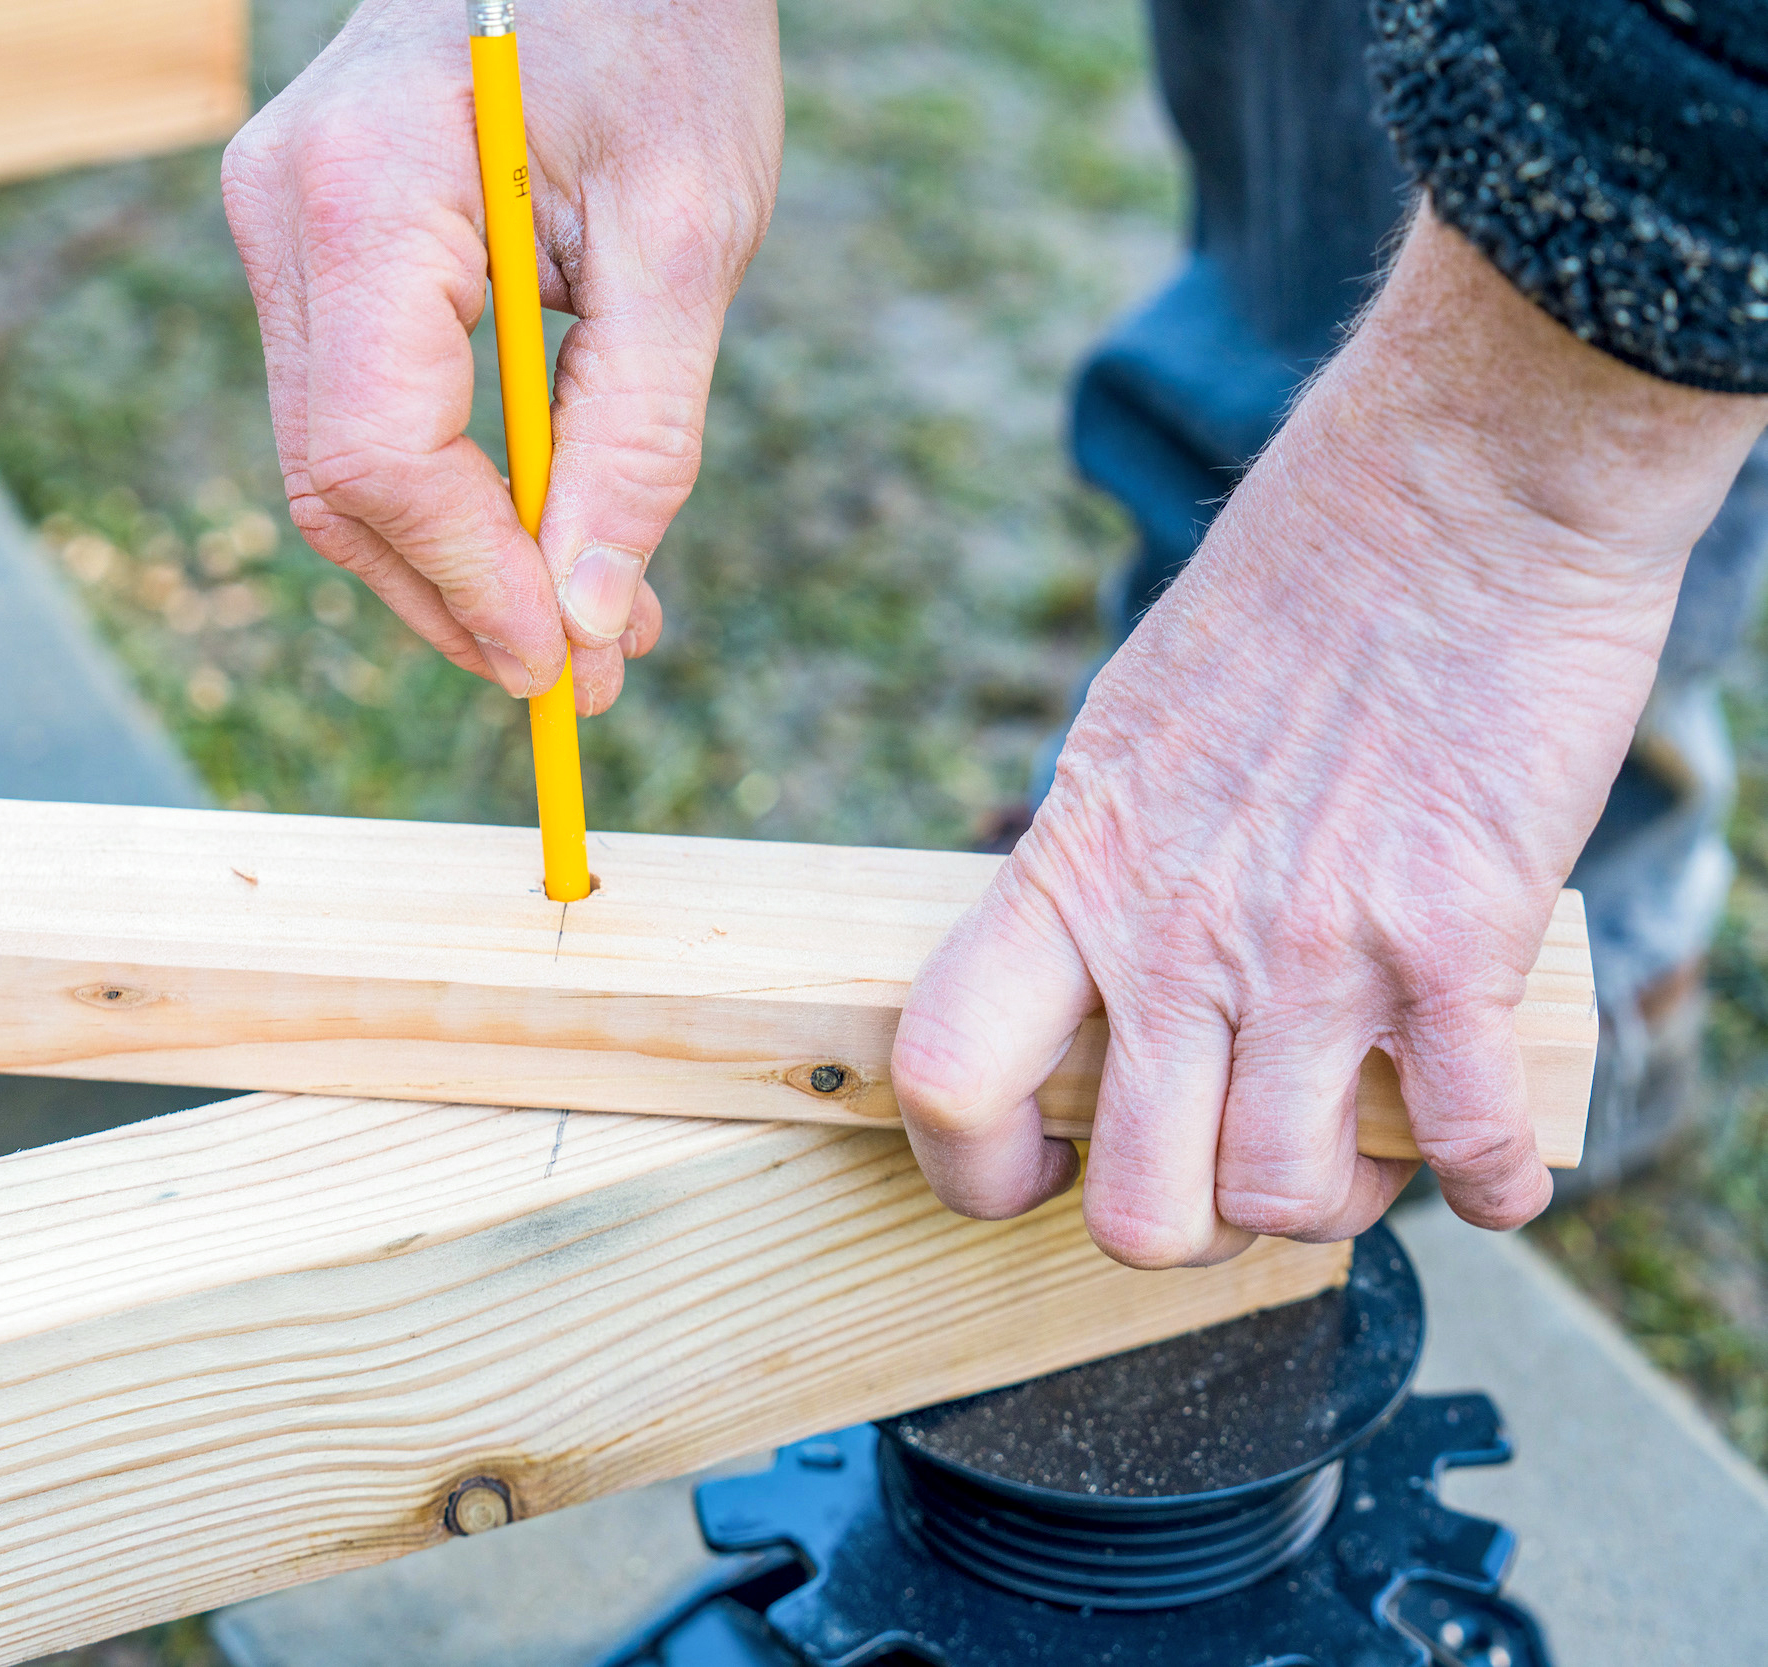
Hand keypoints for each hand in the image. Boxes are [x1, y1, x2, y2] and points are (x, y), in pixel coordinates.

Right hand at [221, 0, 781, 711]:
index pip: (380, 455)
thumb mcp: (686, 238)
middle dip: (463, 598)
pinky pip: (357, 407)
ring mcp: (277, 224)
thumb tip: (589, 619)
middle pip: (337, 481)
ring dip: (460, 562)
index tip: (567, 663)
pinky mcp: (309, 242)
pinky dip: (448, 489)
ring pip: (338, 462)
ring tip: (595, 620)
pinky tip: (545, 533)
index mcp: (365, 193)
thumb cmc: (659, 34)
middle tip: (587, 674)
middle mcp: (282, 211)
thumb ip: (637, 437)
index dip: (471, 582)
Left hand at [892, 211, 1767, 1265]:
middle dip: (1183, 1226)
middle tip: (1224, 1171)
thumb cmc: (1295, 591)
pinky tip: (1491, 1163)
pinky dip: (1487, 1186)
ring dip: (1329, 1203)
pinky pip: (1463, 1142)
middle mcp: (1173, 935)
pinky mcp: (1455, 940)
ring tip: (1359, 1143)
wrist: (1457, 484)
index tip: (1037, 1171)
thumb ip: (1105, 866)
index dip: (972, 1172)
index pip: (945, 1077)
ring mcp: (1313, 948)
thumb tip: (1098, 966)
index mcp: (1072, 871)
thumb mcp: (1132, 731)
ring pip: (1282, 1202)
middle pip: (1132, 1209)